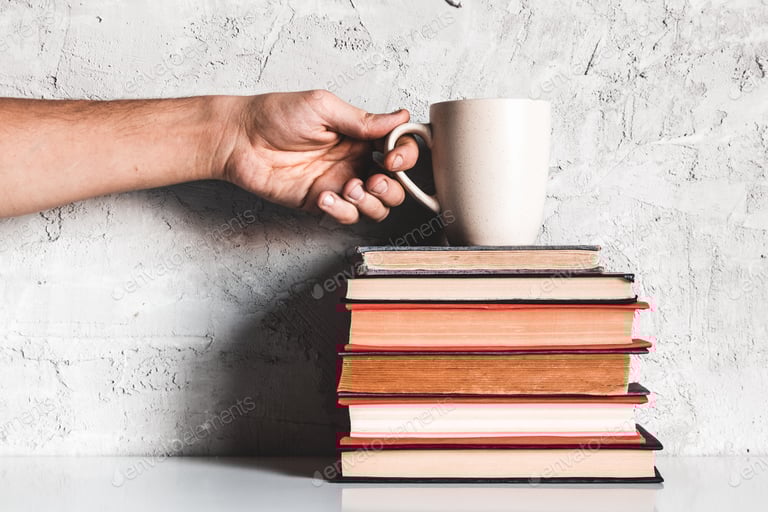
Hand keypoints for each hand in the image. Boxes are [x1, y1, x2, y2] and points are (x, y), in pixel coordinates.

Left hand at [220, 90, 419, 223]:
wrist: (240, 139)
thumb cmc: (275, 115)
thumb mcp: (322, 107)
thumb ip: (362, 120)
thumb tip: (399, 117)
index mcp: (360, 136)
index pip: (399, 148)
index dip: (405, 156)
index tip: (391, 158)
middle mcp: (355, 162)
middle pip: (395, 185)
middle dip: (391, 188)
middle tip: (372, 180)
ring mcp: (339, 185)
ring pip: (376, 207)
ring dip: (370, 203)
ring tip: (350, 188)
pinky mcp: (321, 203)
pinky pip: (346, 216)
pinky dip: (342, 211)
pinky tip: (324, 196)